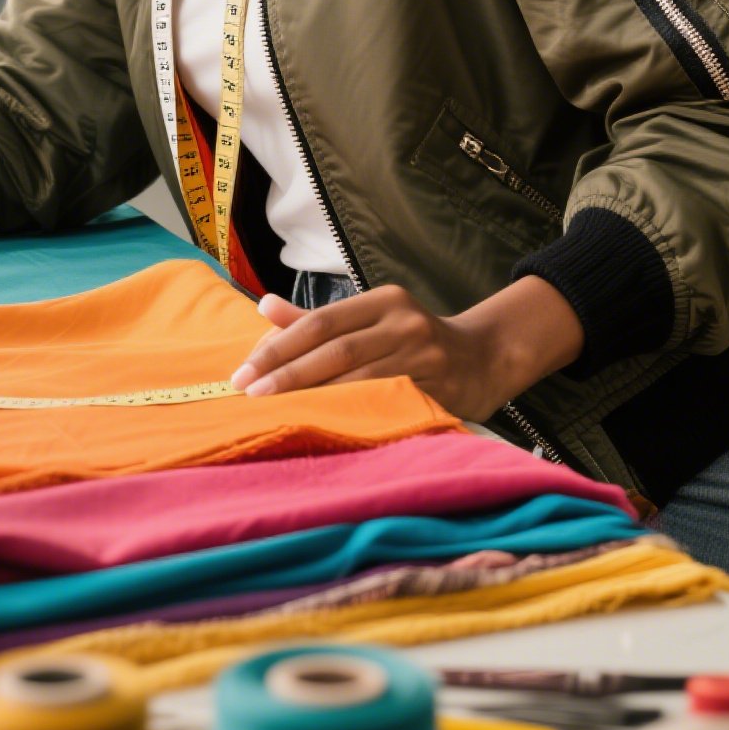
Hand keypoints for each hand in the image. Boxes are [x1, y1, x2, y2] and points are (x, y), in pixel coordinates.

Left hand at [229, 278, 584, 422]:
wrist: (484, 357)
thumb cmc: (413, 339)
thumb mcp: (371, 318)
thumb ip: (318, 320)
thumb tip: (263, 307)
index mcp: (384, 300)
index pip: (321, 323)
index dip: (279, 347)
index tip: (244, 372)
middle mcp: (405, 322)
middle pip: (335, 350)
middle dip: (287, 375)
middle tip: (249, 395)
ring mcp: (424, 357)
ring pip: (359, 381)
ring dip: (313, 399)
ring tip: (276, 414)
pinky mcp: (438, 390)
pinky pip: (387, 406)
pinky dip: (352, 417)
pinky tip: (324, 429)